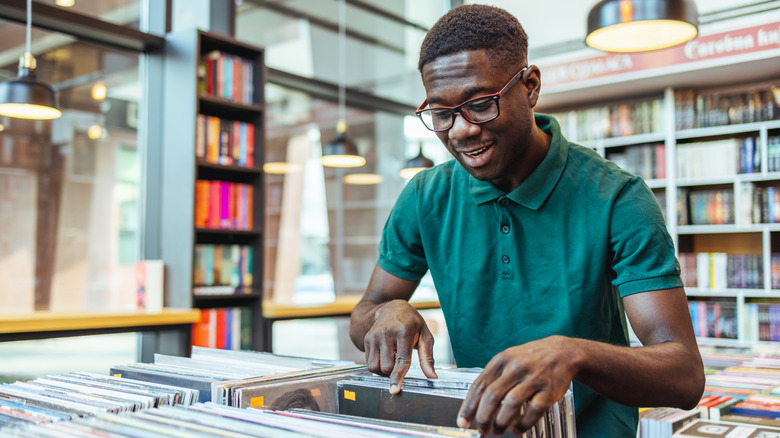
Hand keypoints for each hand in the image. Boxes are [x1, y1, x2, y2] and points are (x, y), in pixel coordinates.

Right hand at [362, 299, 437, 393]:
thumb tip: (432, 377)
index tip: (394, 390)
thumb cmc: (411, 323)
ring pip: (375, 367)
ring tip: (392, 361)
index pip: (401, 360)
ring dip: (384, 371)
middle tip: (400, 364)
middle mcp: (387, 333)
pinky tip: (385, 357)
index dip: (398, 376)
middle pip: (387, 367)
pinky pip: (368, 363)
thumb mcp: (425, 335)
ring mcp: (375, 336)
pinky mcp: (367, 339)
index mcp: (404, 331)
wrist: (390, 307)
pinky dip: (377, 366)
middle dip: (394, 372)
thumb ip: (428, 357)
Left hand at [457, 336, 577, 434]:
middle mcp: (515, 368)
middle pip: (492, 396)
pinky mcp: (549, 390)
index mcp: (501, 360)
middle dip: (483, 417)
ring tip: (497, 431)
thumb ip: (493, 377)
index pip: (479, 385)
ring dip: (501, 422)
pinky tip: (517, 429)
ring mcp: (533, 378)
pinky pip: (533, 411)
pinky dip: (523, 424)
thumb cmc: (530, 359)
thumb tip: (475, 403)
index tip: (462, 422)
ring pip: (511, 404)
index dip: (468, 406)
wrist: (562, 352)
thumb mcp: (508, 359)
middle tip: (481, 430)